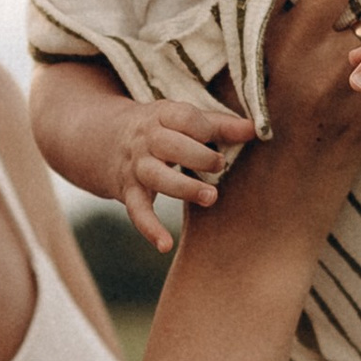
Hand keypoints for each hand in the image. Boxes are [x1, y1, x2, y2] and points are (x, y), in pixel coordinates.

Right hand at [107, 94, 256, 251]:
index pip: (182, 117)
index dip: (203, 127)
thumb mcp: (183, 120)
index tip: (219, 138)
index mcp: (162, 116)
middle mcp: (146, 140)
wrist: (104, 141)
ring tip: (210, 197)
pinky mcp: (129, 192)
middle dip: (198, 156)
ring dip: (184, 188)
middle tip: (221, 166)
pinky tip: (165, 245)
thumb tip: (256, 129)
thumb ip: (220, 125)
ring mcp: (136, 167)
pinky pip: (138, 211)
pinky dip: (149, 229)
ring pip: (157, 177)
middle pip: (170, 145)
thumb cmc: (160, 130)